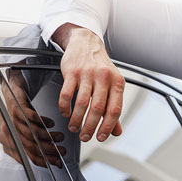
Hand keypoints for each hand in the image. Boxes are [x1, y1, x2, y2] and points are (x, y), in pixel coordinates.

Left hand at [0, 71, 64, 167]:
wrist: (11, 92)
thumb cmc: (18, 115)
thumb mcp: (23, 133)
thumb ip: (32, 145)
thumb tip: (50, 157)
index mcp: (8, 143)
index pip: (26, 157)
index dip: (43, 161)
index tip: (56, 162)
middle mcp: (8, 133)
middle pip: (31, 147)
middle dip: (50, 151)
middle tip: (62, 151)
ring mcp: (11, 121)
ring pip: (32, 134)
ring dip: (49, 137)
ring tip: (60, 137)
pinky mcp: (16, 109)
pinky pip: (32, 118)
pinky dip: (43, 122)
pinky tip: (51, 123)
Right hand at [54, 25, 123, 141]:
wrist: (86, 42)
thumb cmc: (100, 66)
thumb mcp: (112, 84)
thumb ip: (113, 108)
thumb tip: (116, 131)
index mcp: (117, 82)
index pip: (115, 109)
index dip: (108, 127)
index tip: (101, 137)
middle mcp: (103, 77)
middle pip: (97, 108)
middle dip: (90, 127)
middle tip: (84, 136)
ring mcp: (87, 74)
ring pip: (81, 103)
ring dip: (76, 120)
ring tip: (74, 128)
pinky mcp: (72, 71)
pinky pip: (66, 94)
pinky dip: (65, 107)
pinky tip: (66, 113)